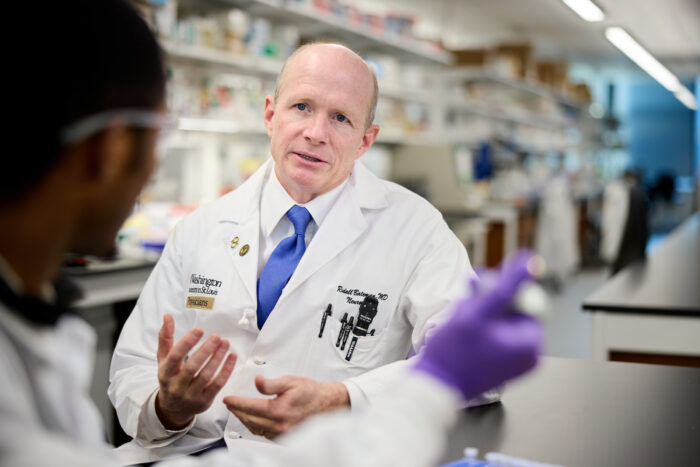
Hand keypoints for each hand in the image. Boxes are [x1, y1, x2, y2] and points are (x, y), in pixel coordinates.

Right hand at [155, 314, 236, 428]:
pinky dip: (226, 370)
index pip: (174, 357)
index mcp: (165, 373)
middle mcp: (177, 386)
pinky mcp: (205, 400)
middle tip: (216, 336)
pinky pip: (217, 385)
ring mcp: (191, 395)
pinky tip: (232, 357)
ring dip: (218, 358)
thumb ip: (166, 338)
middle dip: (206, 351)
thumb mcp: (164, 360)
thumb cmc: (170, 378)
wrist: (174, 408)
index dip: (187, 343)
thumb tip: (167, 316)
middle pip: (192, 367)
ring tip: (225, 343)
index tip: (199, 330)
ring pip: (206, 376)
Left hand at [223, 375, 349, 438]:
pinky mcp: (285, 439)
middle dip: (237, 411)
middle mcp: (279, 426)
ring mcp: (282, 435)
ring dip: (245, 420)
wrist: (329, 405)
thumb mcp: (291, 381)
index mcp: (278, 411)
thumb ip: (271, 383)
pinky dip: (256, 426)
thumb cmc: (312, 393)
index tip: (227, 399)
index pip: (249, 407)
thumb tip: (257, 382)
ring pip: (255, 429)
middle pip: (249, 420)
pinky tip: (255, 419)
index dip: (235, 403)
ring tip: (239, 411)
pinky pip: (264, 434)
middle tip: (230, 404)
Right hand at [413, 251, 541, 400]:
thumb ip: (507, 285)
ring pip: (503, 319)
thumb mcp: (479, 311)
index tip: (478, 293)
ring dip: (482, 311)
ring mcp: (516, 361)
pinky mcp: (503, 364)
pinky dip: (482, 326)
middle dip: (489, 302)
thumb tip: (532, 261)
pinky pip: (497, 334)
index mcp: (531, 343)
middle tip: (466, 306)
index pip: (525, 299)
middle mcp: (529, 355)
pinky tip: (464, 329)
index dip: (501, 291)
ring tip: (462, 320)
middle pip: (515, 309)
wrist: (434, 384)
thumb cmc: (453, 352)